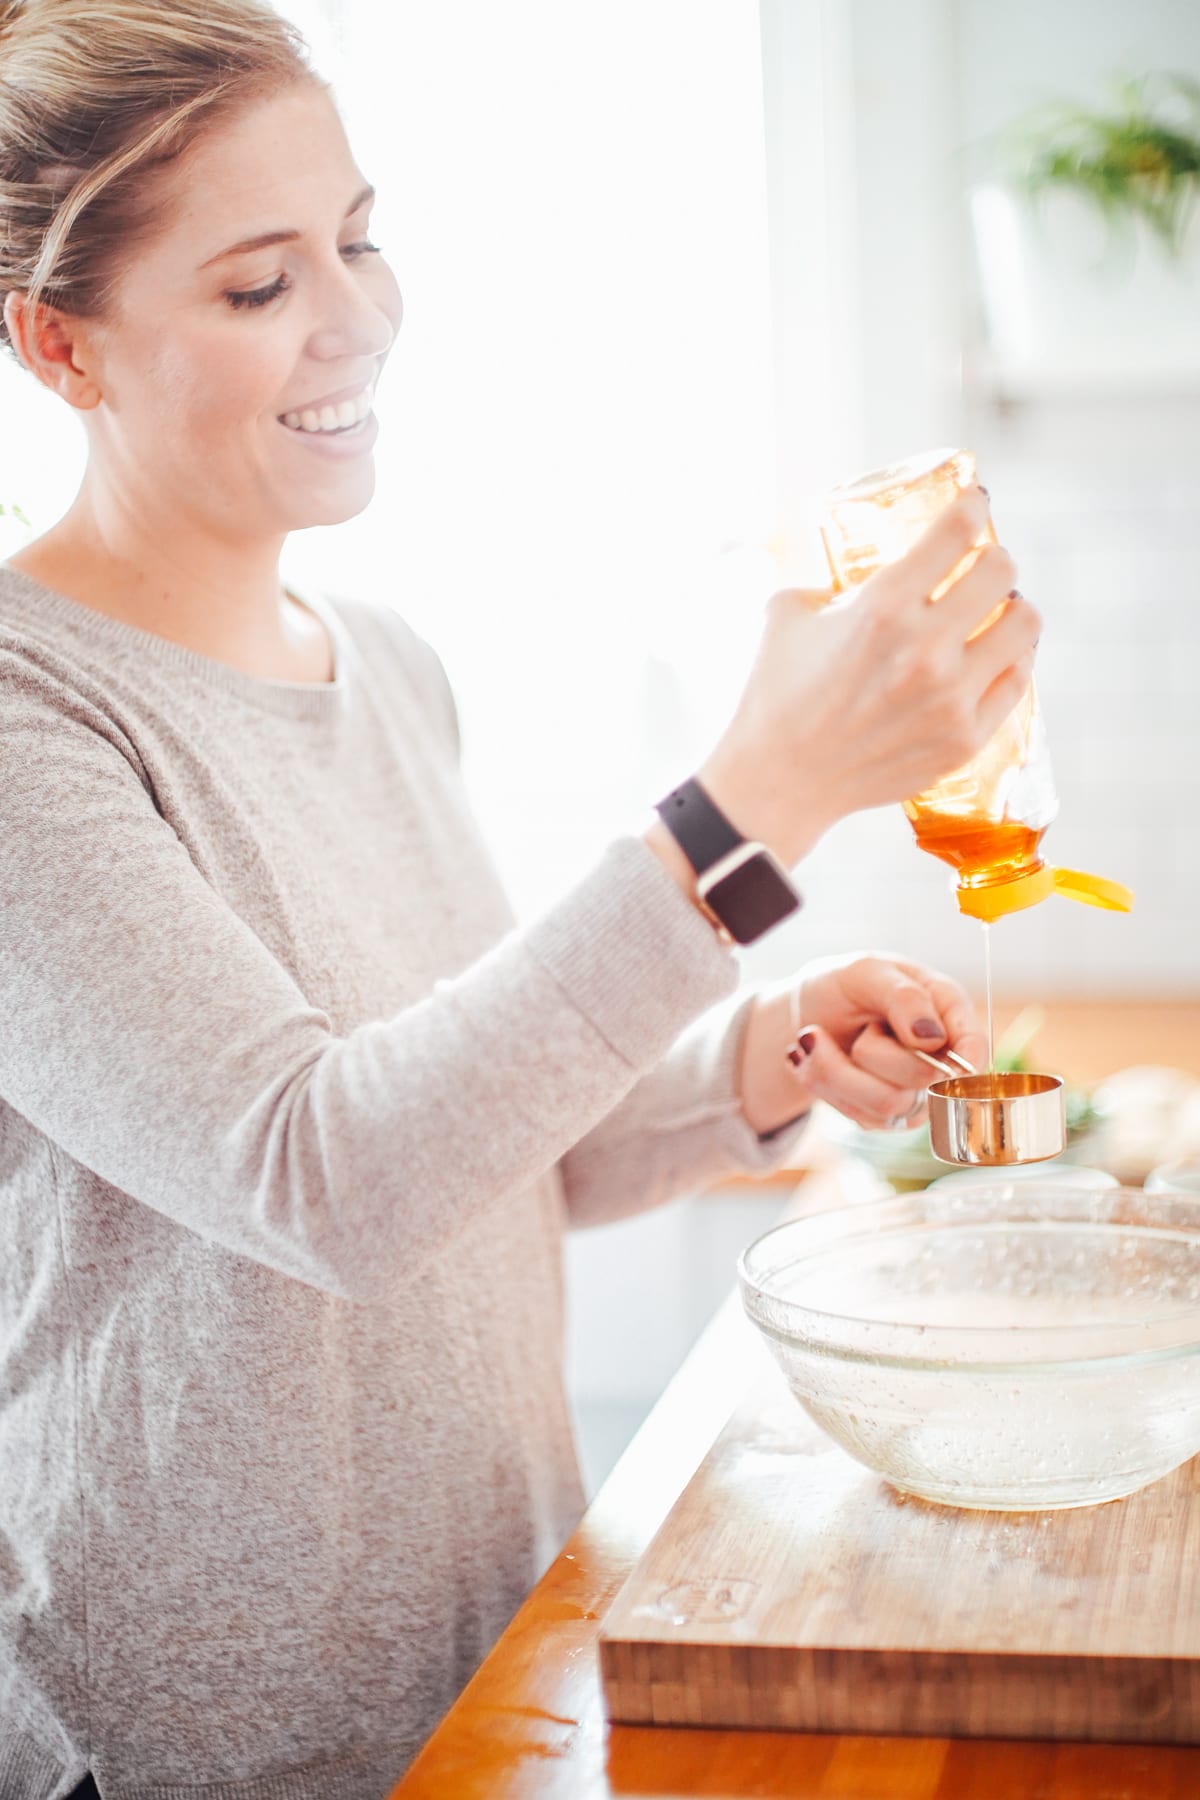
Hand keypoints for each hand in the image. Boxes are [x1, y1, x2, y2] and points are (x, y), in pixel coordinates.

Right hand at [696, 488, 1039, 867]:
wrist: (779, 781)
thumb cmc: (777, 695)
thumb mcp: (791, 615)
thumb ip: (835, 584)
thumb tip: (866, 569)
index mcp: (881, 607)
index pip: (957, 531)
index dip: (972, 506)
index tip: (974, 505)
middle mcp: (924, 648)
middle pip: (1003, 572)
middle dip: (993, 561)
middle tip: (982, 568)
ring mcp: (950, 698)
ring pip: (1025, 625)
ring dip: (1014, 610)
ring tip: (998, 614)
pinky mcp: (964, 738)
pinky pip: (1016, 681)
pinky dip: (1009, 662)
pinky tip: (994, 658)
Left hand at [736, 954, 986, 1136]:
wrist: (806, 1013)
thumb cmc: (843, 986)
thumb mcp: (866, 972)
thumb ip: (903, 997)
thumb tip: (931, 1036)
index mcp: (948, 1010)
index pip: (975, 1046)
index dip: (963, 1058)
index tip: (928, 1046)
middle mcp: (939, 1056)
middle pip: (924, 1078)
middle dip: (874, 1051)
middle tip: (859, 1026)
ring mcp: (915, 1092)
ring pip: (888, 1105)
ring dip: (839, 1070)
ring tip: (821, 1039)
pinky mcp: (886, 1116)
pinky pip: (859, 1115)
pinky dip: (827, 1084)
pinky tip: (820, 1060)